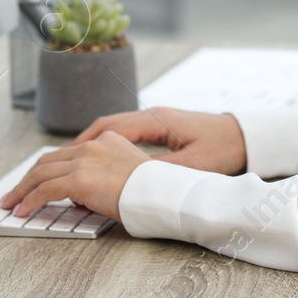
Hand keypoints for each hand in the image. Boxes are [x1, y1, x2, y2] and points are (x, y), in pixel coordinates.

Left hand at [0, 131, 150, 220]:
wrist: (163, 193)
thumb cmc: (151, 191)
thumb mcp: (125, 176)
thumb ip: (101, 180)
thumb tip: (80, 198)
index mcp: (105, 141)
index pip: (65, 153)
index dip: (45, 169)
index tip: (34, 181)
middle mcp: (92, 147)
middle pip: (47, 161)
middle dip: (27, 179)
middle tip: (14, 194)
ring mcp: (84, 161)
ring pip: (41, 174)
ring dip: (22, 190)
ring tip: (11, 204)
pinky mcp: (79, 179)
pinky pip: (45, 190)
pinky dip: (29, 201)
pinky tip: (22, 211)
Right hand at [73, 107, 245, 174]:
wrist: (245, 136)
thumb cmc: (223, 149)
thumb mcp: (192, 165)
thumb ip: (160, 172)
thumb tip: (129, 181)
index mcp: (156, 121)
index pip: (111, 130)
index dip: (84, 146)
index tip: (63, 162)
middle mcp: (151, 116)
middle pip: (103, 126)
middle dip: (76, 146)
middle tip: (52, 165)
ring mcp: (154, 119)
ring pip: (110, 129)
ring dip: (87, 144)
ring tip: (65, 165)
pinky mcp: (159, 127)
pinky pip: (122, 133)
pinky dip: (103, 145)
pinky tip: (95, 161)